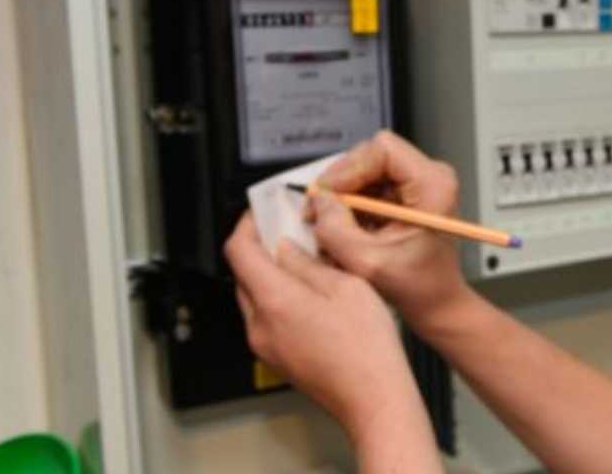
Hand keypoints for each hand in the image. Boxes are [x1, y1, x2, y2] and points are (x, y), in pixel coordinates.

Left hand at [224, 214, 422, 443]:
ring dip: (272, 275)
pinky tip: (312, 297)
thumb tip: (287, 248)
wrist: (373, 399)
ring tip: (308, 265)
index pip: (238, 250)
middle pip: (243, 274)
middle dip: (262, 249)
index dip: (247, 224)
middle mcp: (259, 325)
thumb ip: (309, 263)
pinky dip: (280, 300)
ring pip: (255, 297)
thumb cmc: (366, 349)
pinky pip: (267, 319)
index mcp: (274, 300)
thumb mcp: (346, 286)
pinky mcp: (277, 359)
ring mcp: (265, 346)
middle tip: (291, 233)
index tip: (263, 213)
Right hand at [309, 130, 472, 330]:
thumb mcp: (368, 262)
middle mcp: (430, 176)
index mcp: (433, 185)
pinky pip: (368, 185)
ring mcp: (418, 183)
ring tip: (331, 225)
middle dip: (340, 183)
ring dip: (343, 196)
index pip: (382, 149)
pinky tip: (345, 228)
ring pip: (365, 170)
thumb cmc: (416, 286)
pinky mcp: (406, 194)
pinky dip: (351, 205)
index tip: (327, 195)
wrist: (436, 302)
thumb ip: (337, 230)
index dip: (348, 168)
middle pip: (370, 156)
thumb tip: (318, 200)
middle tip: (319, 212)